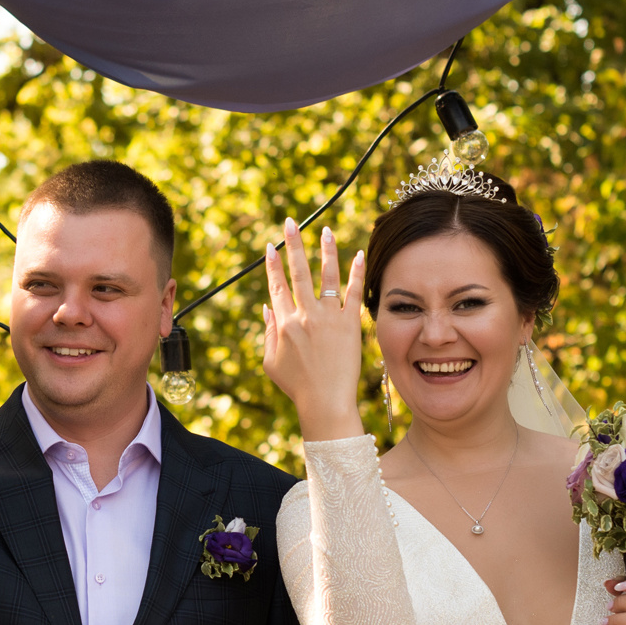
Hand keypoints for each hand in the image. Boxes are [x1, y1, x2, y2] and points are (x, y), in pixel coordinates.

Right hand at [261, 219, 365, 442]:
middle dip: (293, 244)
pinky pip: (354, 293)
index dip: (273, 265)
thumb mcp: (271, 361)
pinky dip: (356, 273)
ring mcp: (329, 318)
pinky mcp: (350, 325)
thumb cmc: (297, 386)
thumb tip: (266, 306)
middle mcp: (305, 316)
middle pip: (298, 273)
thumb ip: (268, 332)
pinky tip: (358, 254)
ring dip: (325, 251)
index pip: (277, 286)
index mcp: (283, 324)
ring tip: (326, 230)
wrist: (325, 402)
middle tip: (291, 222)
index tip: (272, 246)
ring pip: (326, 277)